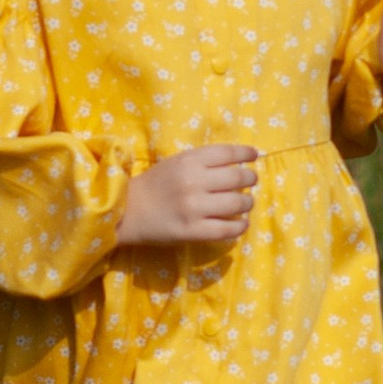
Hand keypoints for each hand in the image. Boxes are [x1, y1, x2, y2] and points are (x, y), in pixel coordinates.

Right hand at [119, 144, 259, 248]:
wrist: (128, 211)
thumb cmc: (154, 184)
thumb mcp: (176, 163)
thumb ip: (202, 162)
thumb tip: (237, 163)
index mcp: (189, 161)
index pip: (227, 152)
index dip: (246, 153)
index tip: (254, 156)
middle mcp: (194, 182)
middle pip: (237, 177)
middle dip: (251, 178)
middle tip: (251, 181)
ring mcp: (194, 208)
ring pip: (237, 203)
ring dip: (248, 203)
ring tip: (246, 204)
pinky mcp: (193, 231)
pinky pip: (227, 230)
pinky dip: (240, 226)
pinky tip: (241, 224)